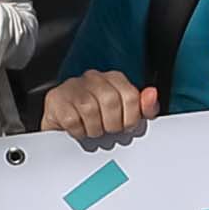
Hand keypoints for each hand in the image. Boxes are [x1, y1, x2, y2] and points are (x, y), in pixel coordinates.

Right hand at [45, 69, 159, 140]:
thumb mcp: (126, 114)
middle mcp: (94, 77)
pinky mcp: (56, 99)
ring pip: (90, 109)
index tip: (125, 127)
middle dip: (112, 124)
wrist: (64, 121)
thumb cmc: (98, 118)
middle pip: (111, 101)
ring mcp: (73, 86)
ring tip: (93, 130)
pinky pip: (72, 119)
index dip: (130, 118)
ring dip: (94, 129)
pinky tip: (79, 129)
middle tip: (108, 130)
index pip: (131, 96)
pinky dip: (78, 131)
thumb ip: (145, 107)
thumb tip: (151, 94)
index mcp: (115, 79)